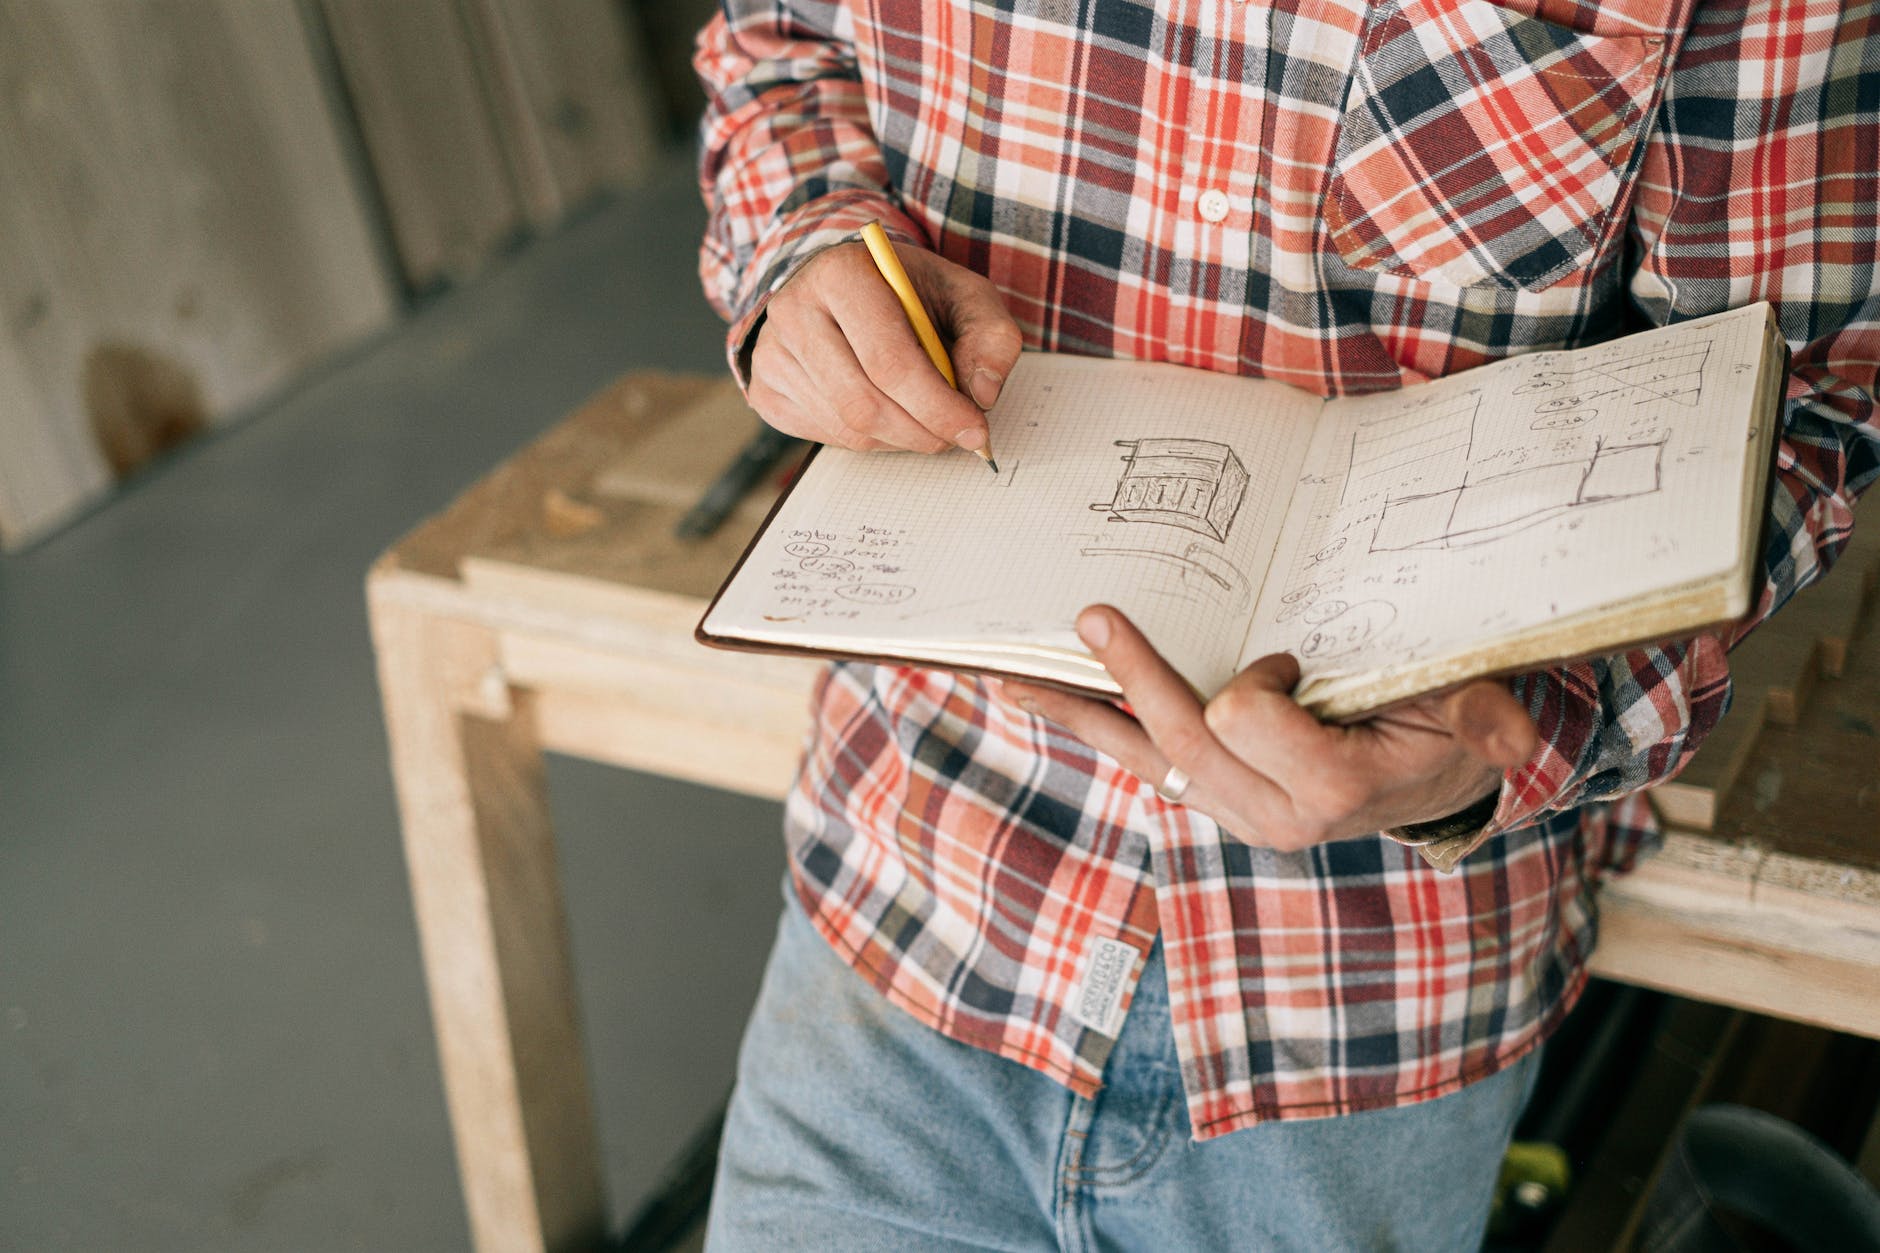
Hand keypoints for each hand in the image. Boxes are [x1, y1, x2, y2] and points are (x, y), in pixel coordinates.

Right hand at [747, 239, 1022, 452]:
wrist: (846, 285)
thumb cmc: (909, 292)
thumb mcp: (963, 294)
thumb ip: (990, 337)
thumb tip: (982, 395)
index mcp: (841, 274)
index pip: (889, 360)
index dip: (937, 406)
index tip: (975, 430)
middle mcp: (795, 310)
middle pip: (864, 404)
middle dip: (921, 432)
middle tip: (956, 436)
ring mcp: (773, 353)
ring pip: (847, 428)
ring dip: (901, 438)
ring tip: (926, 419)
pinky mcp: (766, 389)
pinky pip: (826, 435)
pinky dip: (870, 439)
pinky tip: (889, 413)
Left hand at [1001, 606, 1540, 852]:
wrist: (1437, 787)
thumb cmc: (1449, 730)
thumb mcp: (1474, 710)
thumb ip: (1483, 716)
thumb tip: (1513, 734)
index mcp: (1334, 788)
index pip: (1248, 719)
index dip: (1256, 681)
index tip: (1283, 658)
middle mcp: (1274, 814)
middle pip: (1182, 743)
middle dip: (1134, 677)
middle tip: (1090, 615)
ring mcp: (1235, 813)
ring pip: (1143, 760)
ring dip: (1078, 713)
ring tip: (1009, 676)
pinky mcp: (1213, 801)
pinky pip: (1142, 763)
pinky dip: (1092, 724)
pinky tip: (1037, 694)